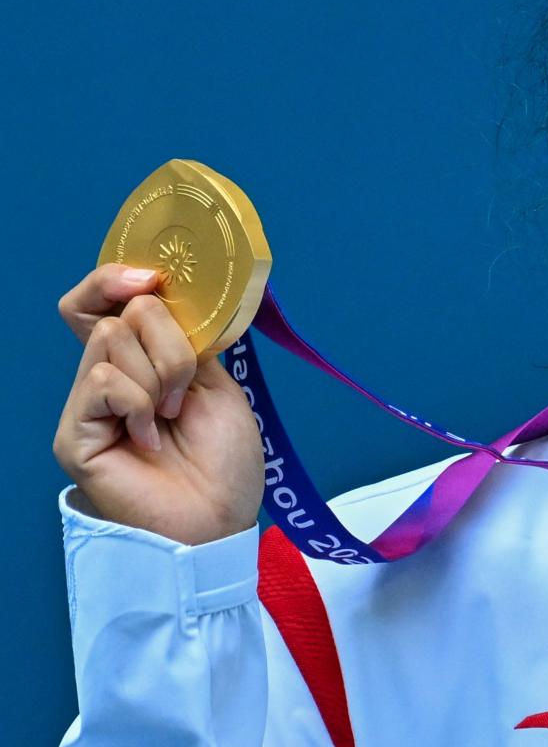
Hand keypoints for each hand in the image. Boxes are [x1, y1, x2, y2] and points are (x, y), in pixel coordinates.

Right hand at [53, 264, 264, 544]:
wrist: (221, 519)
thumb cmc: (224, 461)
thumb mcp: (216, 383)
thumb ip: (183, 338)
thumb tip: (157, 291)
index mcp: (143, 360)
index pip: (102, 300)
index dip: (114, 278)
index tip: (151, 279)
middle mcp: (108, 378)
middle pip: (122, 313)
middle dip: (172, 346)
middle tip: (185, 394)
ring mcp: (88, 406)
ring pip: (112, 339)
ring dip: (160, 375)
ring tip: (170, 419)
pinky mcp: (73, 434)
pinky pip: (102, 379)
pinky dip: (138, 403)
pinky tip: (150, 438)